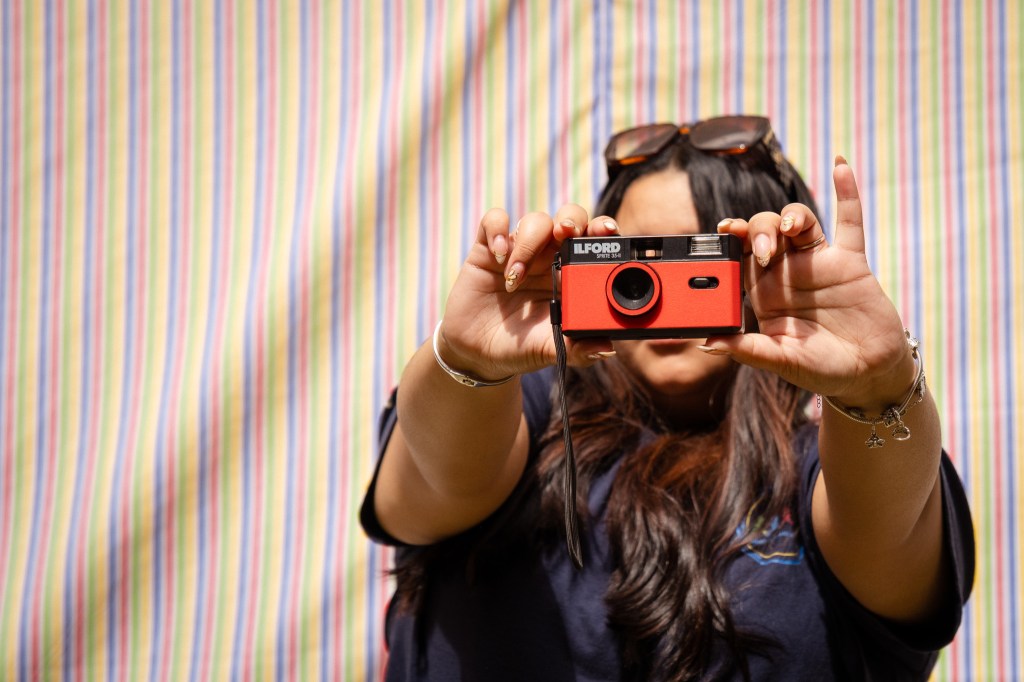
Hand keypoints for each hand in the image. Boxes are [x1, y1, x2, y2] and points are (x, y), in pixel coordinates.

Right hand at [437, 205, 617, 380]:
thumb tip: (607, 348)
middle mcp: (549, 257)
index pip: (594, 241)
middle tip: (566, 233)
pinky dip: (497, 230)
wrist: (480, 353)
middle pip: (569, 218)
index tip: (607, 231)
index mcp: (572, 276)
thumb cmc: (522, 347)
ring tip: (515, 279)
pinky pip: (494, 220)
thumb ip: (578, 348)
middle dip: (571, 220)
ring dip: (528, 245)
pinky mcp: (487, 249)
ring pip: (535, 220)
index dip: (603, 229)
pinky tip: (497, 255)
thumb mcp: (551, 349)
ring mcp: (519, 251)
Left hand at [706, 158, 916, 412]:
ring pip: (799, 221)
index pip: (739, 257)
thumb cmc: (819, 370)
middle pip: (765, 232)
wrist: (868, 374)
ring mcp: (818, 264)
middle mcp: (786, 273)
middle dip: (759, 232)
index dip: (729, 241)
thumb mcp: (781, 361)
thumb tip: (709, 343)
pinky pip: (849, 221)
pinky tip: (840, 165)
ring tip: (791, 227)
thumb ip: (748, 350)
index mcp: (763, 293)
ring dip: (791, 217)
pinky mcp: (850, 262)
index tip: (722, 232)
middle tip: (764, 252)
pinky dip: (846, 192)